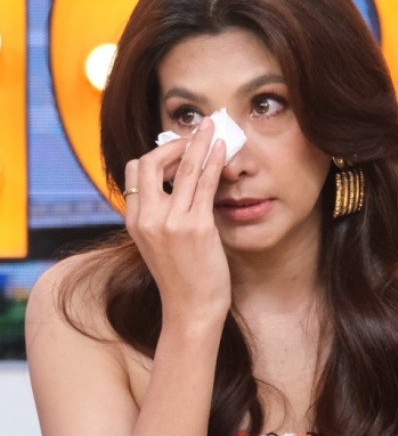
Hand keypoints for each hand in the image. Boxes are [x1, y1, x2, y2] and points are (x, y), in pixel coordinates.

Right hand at [123, 116, 230, 327]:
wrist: (191, 309)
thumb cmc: (182, 278)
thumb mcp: (160, 244)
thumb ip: (163, 216)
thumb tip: (179, 188)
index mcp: (134, 221)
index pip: (135, 172)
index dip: (156, 156)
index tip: (177, 150)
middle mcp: (148, 218)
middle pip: (150, 163)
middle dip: (174, 144)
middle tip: (194, 136)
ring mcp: (171, 222)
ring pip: (183, 169)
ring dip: (200, 143)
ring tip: (214, 126)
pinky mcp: (196, 227)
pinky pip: (205, 184)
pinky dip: (214, 162)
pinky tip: (224, 149)